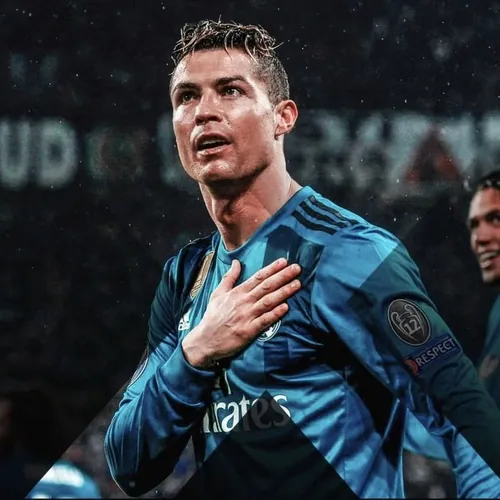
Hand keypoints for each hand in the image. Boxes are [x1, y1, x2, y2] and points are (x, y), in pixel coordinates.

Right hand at [182, 258, 300, 368]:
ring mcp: (247, 316)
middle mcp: (243, 302)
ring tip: (297, 284)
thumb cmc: (213, 316)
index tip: (284, 261)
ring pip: (268, 301)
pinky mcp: (248, 331)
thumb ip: (229, 278)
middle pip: (266, 286)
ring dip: (283, 292)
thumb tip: (236, 262)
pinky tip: (286, 307)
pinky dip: (275, 314)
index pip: (257, 277)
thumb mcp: (217, 294)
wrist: (205, 340)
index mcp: (237, 292)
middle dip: (283, 276)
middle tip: (297, 268)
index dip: (272, 269)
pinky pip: (264, 321)